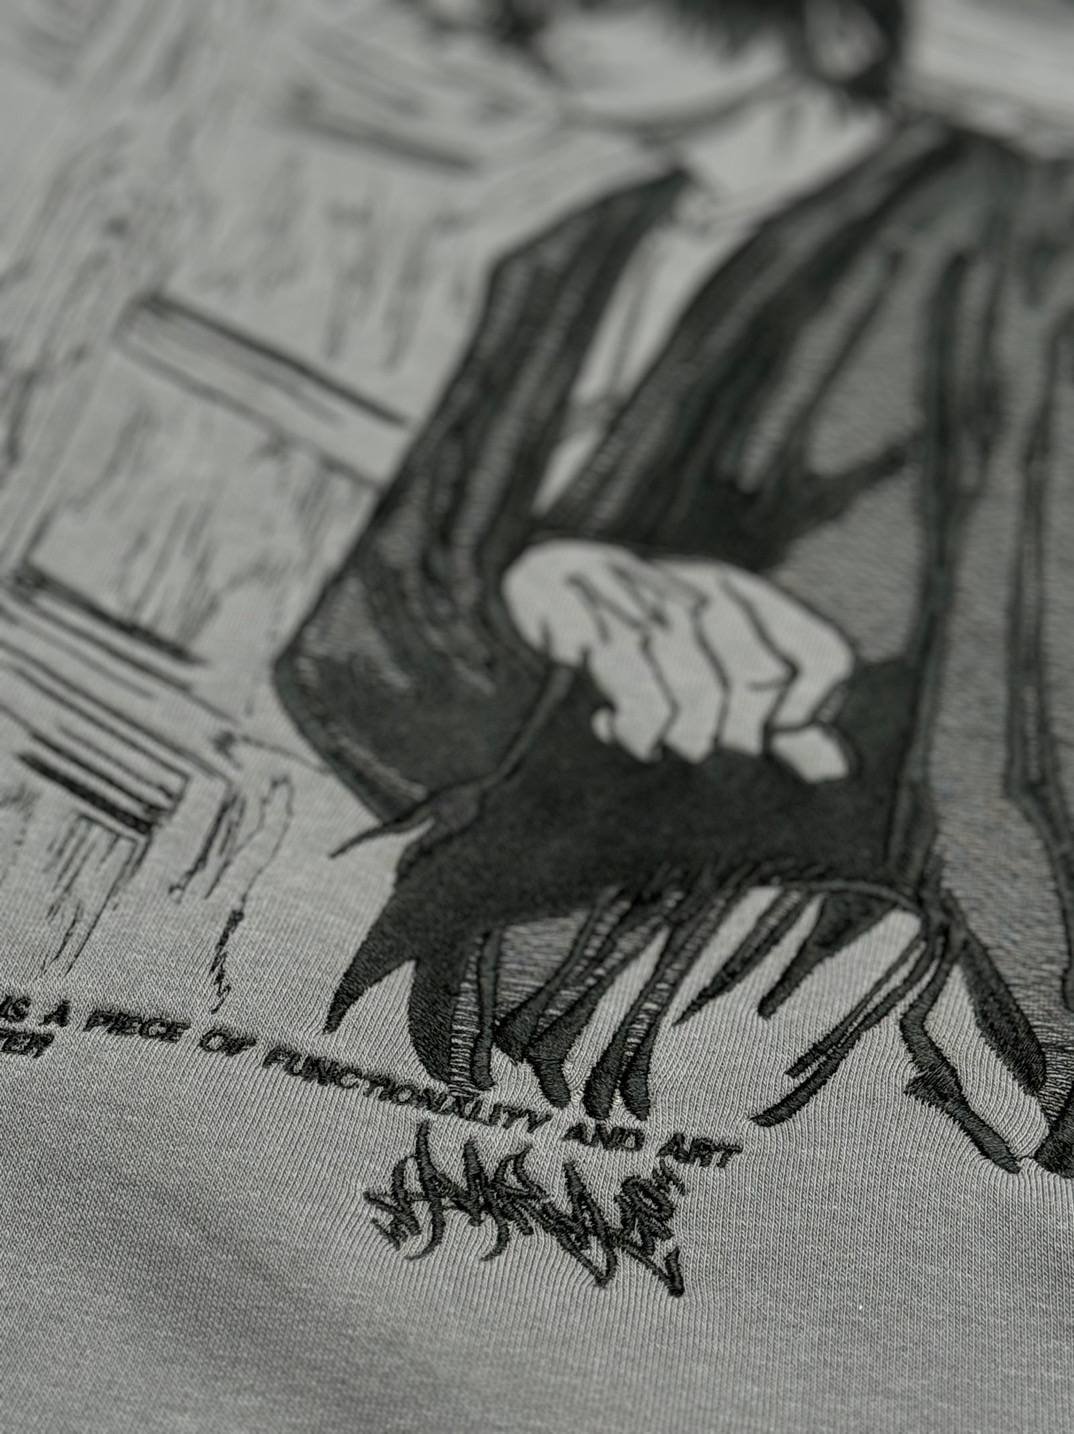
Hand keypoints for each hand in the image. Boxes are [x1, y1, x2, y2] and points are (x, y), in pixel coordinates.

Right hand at [503, 540, 853, 782]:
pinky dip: (632, 734)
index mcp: (751, 599)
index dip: (810, 711)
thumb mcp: (717, 665)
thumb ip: (776, 721)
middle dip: (733, 743)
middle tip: (696, 753)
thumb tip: (836, 774)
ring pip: (702, 701)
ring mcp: (655, 609)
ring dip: (678, 742)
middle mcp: (711, 594)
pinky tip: (610, 727)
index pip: (822, 658)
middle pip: (760, 688)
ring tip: (652, 746)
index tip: (773, 734)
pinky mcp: (602, 631)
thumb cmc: (639, 642)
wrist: (545, 586)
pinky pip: (642, 704)